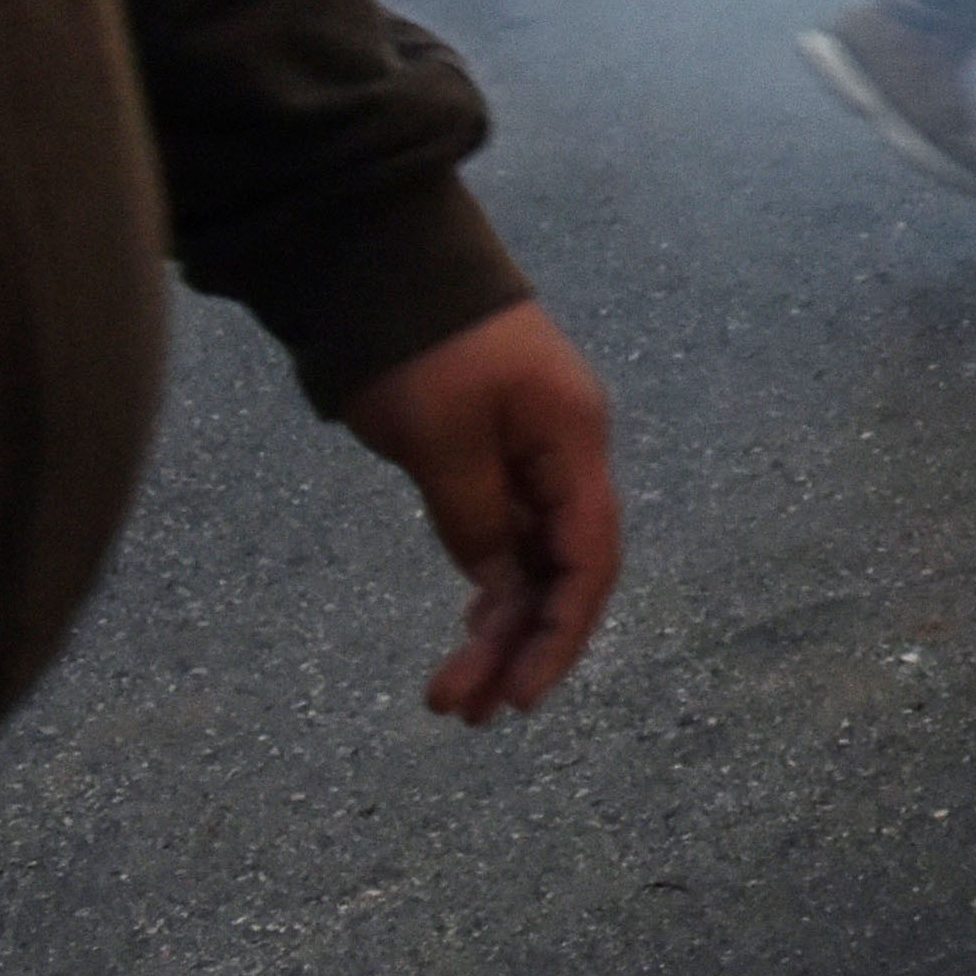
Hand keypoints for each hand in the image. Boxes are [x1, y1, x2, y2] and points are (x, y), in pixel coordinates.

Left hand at [336, 299, 619, 721]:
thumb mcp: (442, 437)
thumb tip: (493, 582)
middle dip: (523, 646)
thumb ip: (472, 515)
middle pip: (563, 571)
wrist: (387, 263)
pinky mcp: (494, 456)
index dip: (563, 633)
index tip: (521, 695)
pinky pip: (505, 539)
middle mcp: (564, 457)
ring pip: (531, 562)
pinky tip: (468, 628)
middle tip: (466, 712)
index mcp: (571, 444)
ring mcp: (531, 457)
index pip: (588, 558)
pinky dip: (488, 589)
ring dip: (499, 628)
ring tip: (450, 694)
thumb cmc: (422, 346)